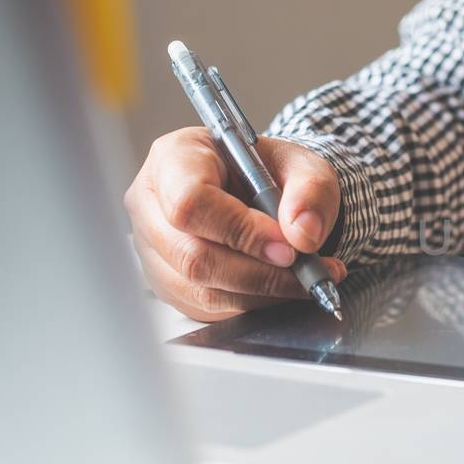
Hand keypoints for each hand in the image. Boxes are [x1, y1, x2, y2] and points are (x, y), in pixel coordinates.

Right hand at [125, 128, 346, 320]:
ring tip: (305, 278)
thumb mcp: (302, 164)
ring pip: (200, 288)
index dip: (240, 230)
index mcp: (175, 157)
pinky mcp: (168, 281)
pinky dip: (253, 302)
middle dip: (258, 272)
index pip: (191, 202)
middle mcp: (151, 203)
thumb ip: (311, 191)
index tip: (287, 246)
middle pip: (192, 255)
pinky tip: (282, 285)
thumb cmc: (270, 169)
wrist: (261, 188)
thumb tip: (304, 235)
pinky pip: (207, 306)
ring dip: (261, 293)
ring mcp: (153, 247)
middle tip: (304, 269)